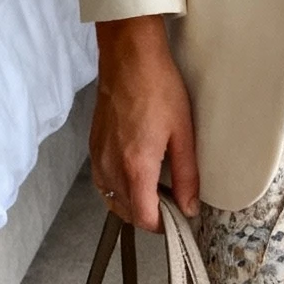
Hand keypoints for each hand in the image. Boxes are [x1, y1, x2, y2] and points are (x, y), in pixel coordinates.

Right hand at [90, 15, 198, 231]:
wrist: (129, 58)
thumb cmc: (157, 87)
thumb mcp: (183, 133)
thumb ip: (187, 175)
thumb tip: (190, 206)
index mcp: (135, 166)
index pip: (143, 217)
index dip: (162, 226)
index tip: (177, 220)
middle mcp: (111, 166)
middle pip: (126, 213)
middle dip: (149, 215)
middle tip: (172, 203)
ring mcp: (99, 157)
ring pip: (112, 200)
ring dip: (133, 203)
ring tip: (156, 188)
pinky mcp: (93, 147)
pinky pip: (103, 182)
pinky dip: (119, 188)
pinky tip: (136, 174)